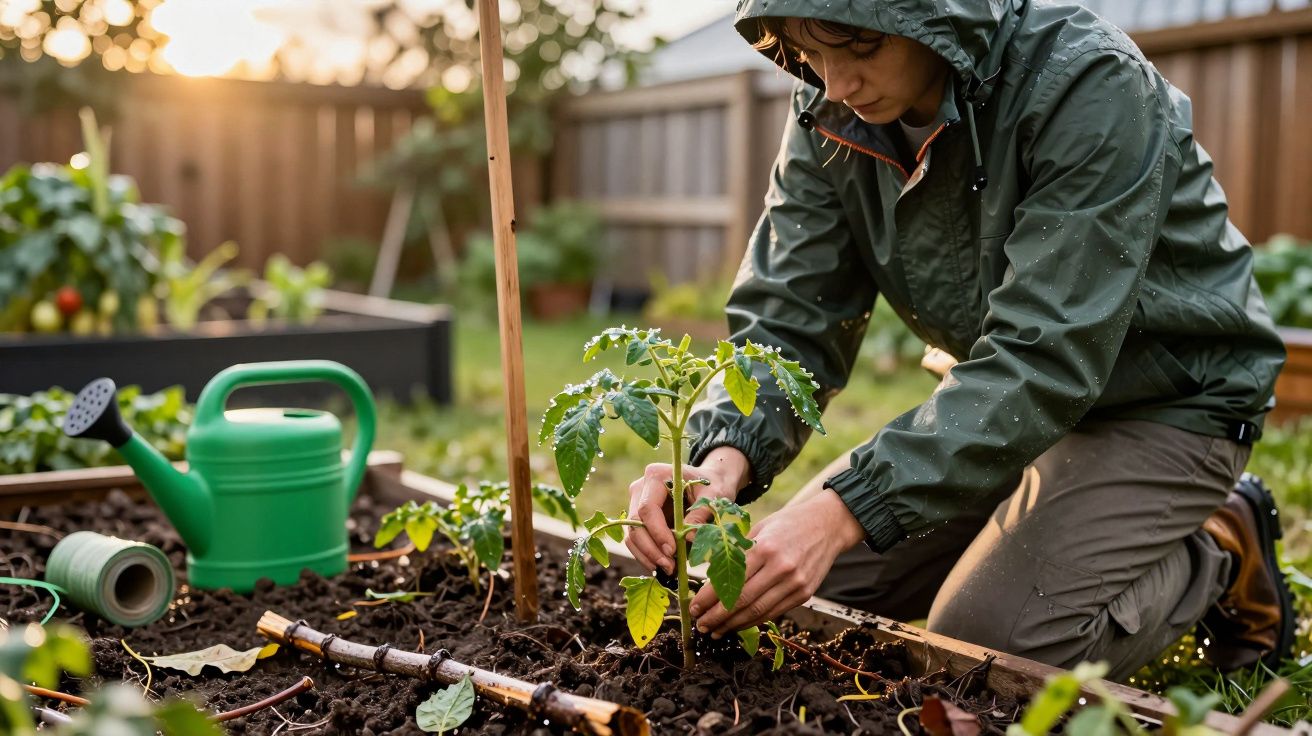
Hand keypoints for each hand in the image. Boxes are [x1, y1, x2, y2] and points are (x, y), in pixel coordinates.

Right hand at [624, 447, 750, 574]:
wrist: (710, 482)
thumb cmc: (713, 485)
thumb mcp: (714, 495)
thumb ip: (701, 513)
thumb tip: (688, 538)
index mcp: (656, 475)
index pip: (648, 508)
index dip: (657, 532)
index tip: (672, 551)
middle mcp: (641, 488)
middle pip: (635, 524)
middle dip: (650, 549)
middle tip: (669, 567)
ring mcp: (637, 503)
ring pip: (632, 535)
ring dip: (647, 556)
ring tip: (669, 570)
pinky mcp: (641, 519)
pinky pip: (638, 540)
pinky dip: (648, 555)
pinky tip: (664, 566)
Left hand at [689, 489, 865, 636]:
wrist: (828, 525)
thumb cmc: (788, 524)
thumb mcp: (760, 529)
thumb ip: (739, 553)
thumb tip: (711, 579)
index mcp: (765, 548)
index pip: (730, 580)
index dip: (709, 598)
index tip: (694, 607)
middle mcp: (781, 568)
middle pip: (742, 601)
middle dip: (717, 616)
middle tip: (701, 624)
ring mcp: (795, 584)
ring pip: (757, 612)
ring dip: (733, 625)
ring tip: (716, 630)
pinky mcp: (804, 594)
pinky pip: (773, 613)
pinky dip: (753, 621)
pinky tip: (738, 625)